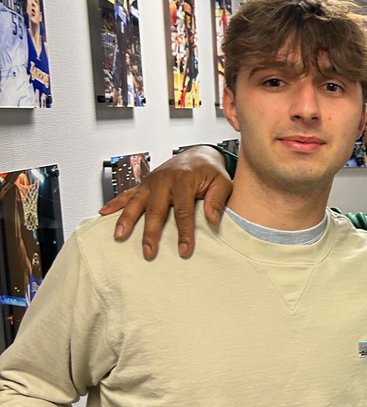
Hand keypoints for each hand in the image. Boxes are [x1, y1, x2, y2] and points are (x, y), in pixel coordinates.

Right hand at [99, 146, 232, 259]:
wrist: (198, 155)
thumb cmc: (210, 171)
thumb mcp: (222, 182)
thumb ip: (217, 199)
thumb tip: (211, 219)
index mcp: (184, 180)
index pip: (183, 211)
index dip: (184, 233)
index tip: (184, 250)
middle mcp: (164, 180)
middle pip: (155, 210)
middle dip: (151, 233)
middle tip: (148, 252)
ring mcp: (151, 182)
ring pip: (136, 202)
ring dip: (126, 220)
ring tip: (119, 236)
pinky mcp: (145, 184)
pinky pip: (127, 194)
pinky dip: (115, 204)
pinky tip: (103, 213)